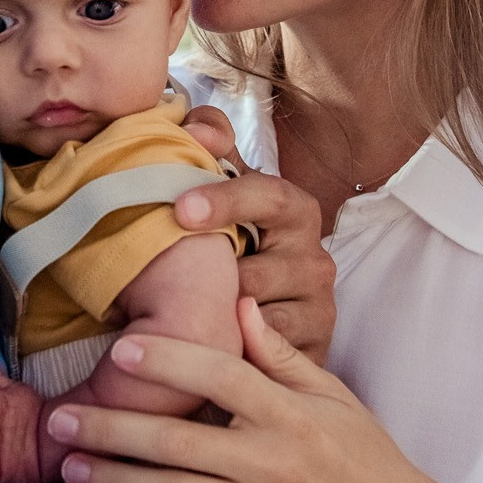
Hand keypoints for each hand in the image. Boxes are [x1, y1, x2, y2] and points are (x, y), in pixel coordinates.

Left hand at [44, 299, 448, 482]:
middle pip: (179, 443)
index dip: (170, 361)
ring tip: (69, 467)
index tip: (120, 350)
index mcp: (289, 414)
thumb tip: (237, 304)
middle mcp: (274, 463)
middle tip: (59, 420)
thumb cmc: (365, 456)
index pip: (221, 377)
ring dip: (117, 482)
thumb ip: (278, 355)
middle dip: (112, 430)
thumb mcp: (332, 396)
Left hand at [177, 105, 335, 364]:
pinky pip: (264, 356)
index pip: (268, 195)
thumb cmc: (239, 244)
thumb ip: (211, 147)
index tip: (181, 209)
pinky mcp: (313, 352)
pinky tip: (202, 352)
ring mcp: (318, 309)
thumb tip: (199, 125)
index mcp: (295, 210)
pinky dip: (232, 353)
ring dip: (215, 321)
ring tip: (176, 322)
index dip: (226, 199)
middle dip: (210, 278)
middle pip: (255, 270)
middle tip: (164, 283)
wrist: (274, 315)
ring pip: (256, 318)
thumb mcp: (226, 192)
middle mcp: (315, 259)